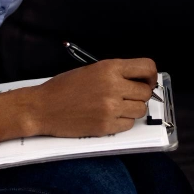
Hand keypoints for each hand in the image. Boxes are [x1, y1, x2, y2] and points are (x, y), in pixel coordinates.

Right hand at [0, 58, 156, 146]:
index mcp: (110, 68)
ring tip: (115, 107)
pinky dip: (123, 122)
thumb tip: (141, 81)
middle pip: (146, 92)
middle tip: (127, 96)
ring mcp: (111, 108)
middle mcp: (113, 86)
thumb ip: (116, 73)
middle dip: (139, 95)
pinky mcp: (106, 126)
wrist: (42, 107)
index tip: (147, 81)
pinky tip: (108, 117)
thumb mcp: (91, 69)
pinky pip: (129, 124)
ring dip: (132, 109)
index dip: (151, 76)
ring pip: (140, 110)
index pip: (147, 67)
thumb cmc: (64, 87)